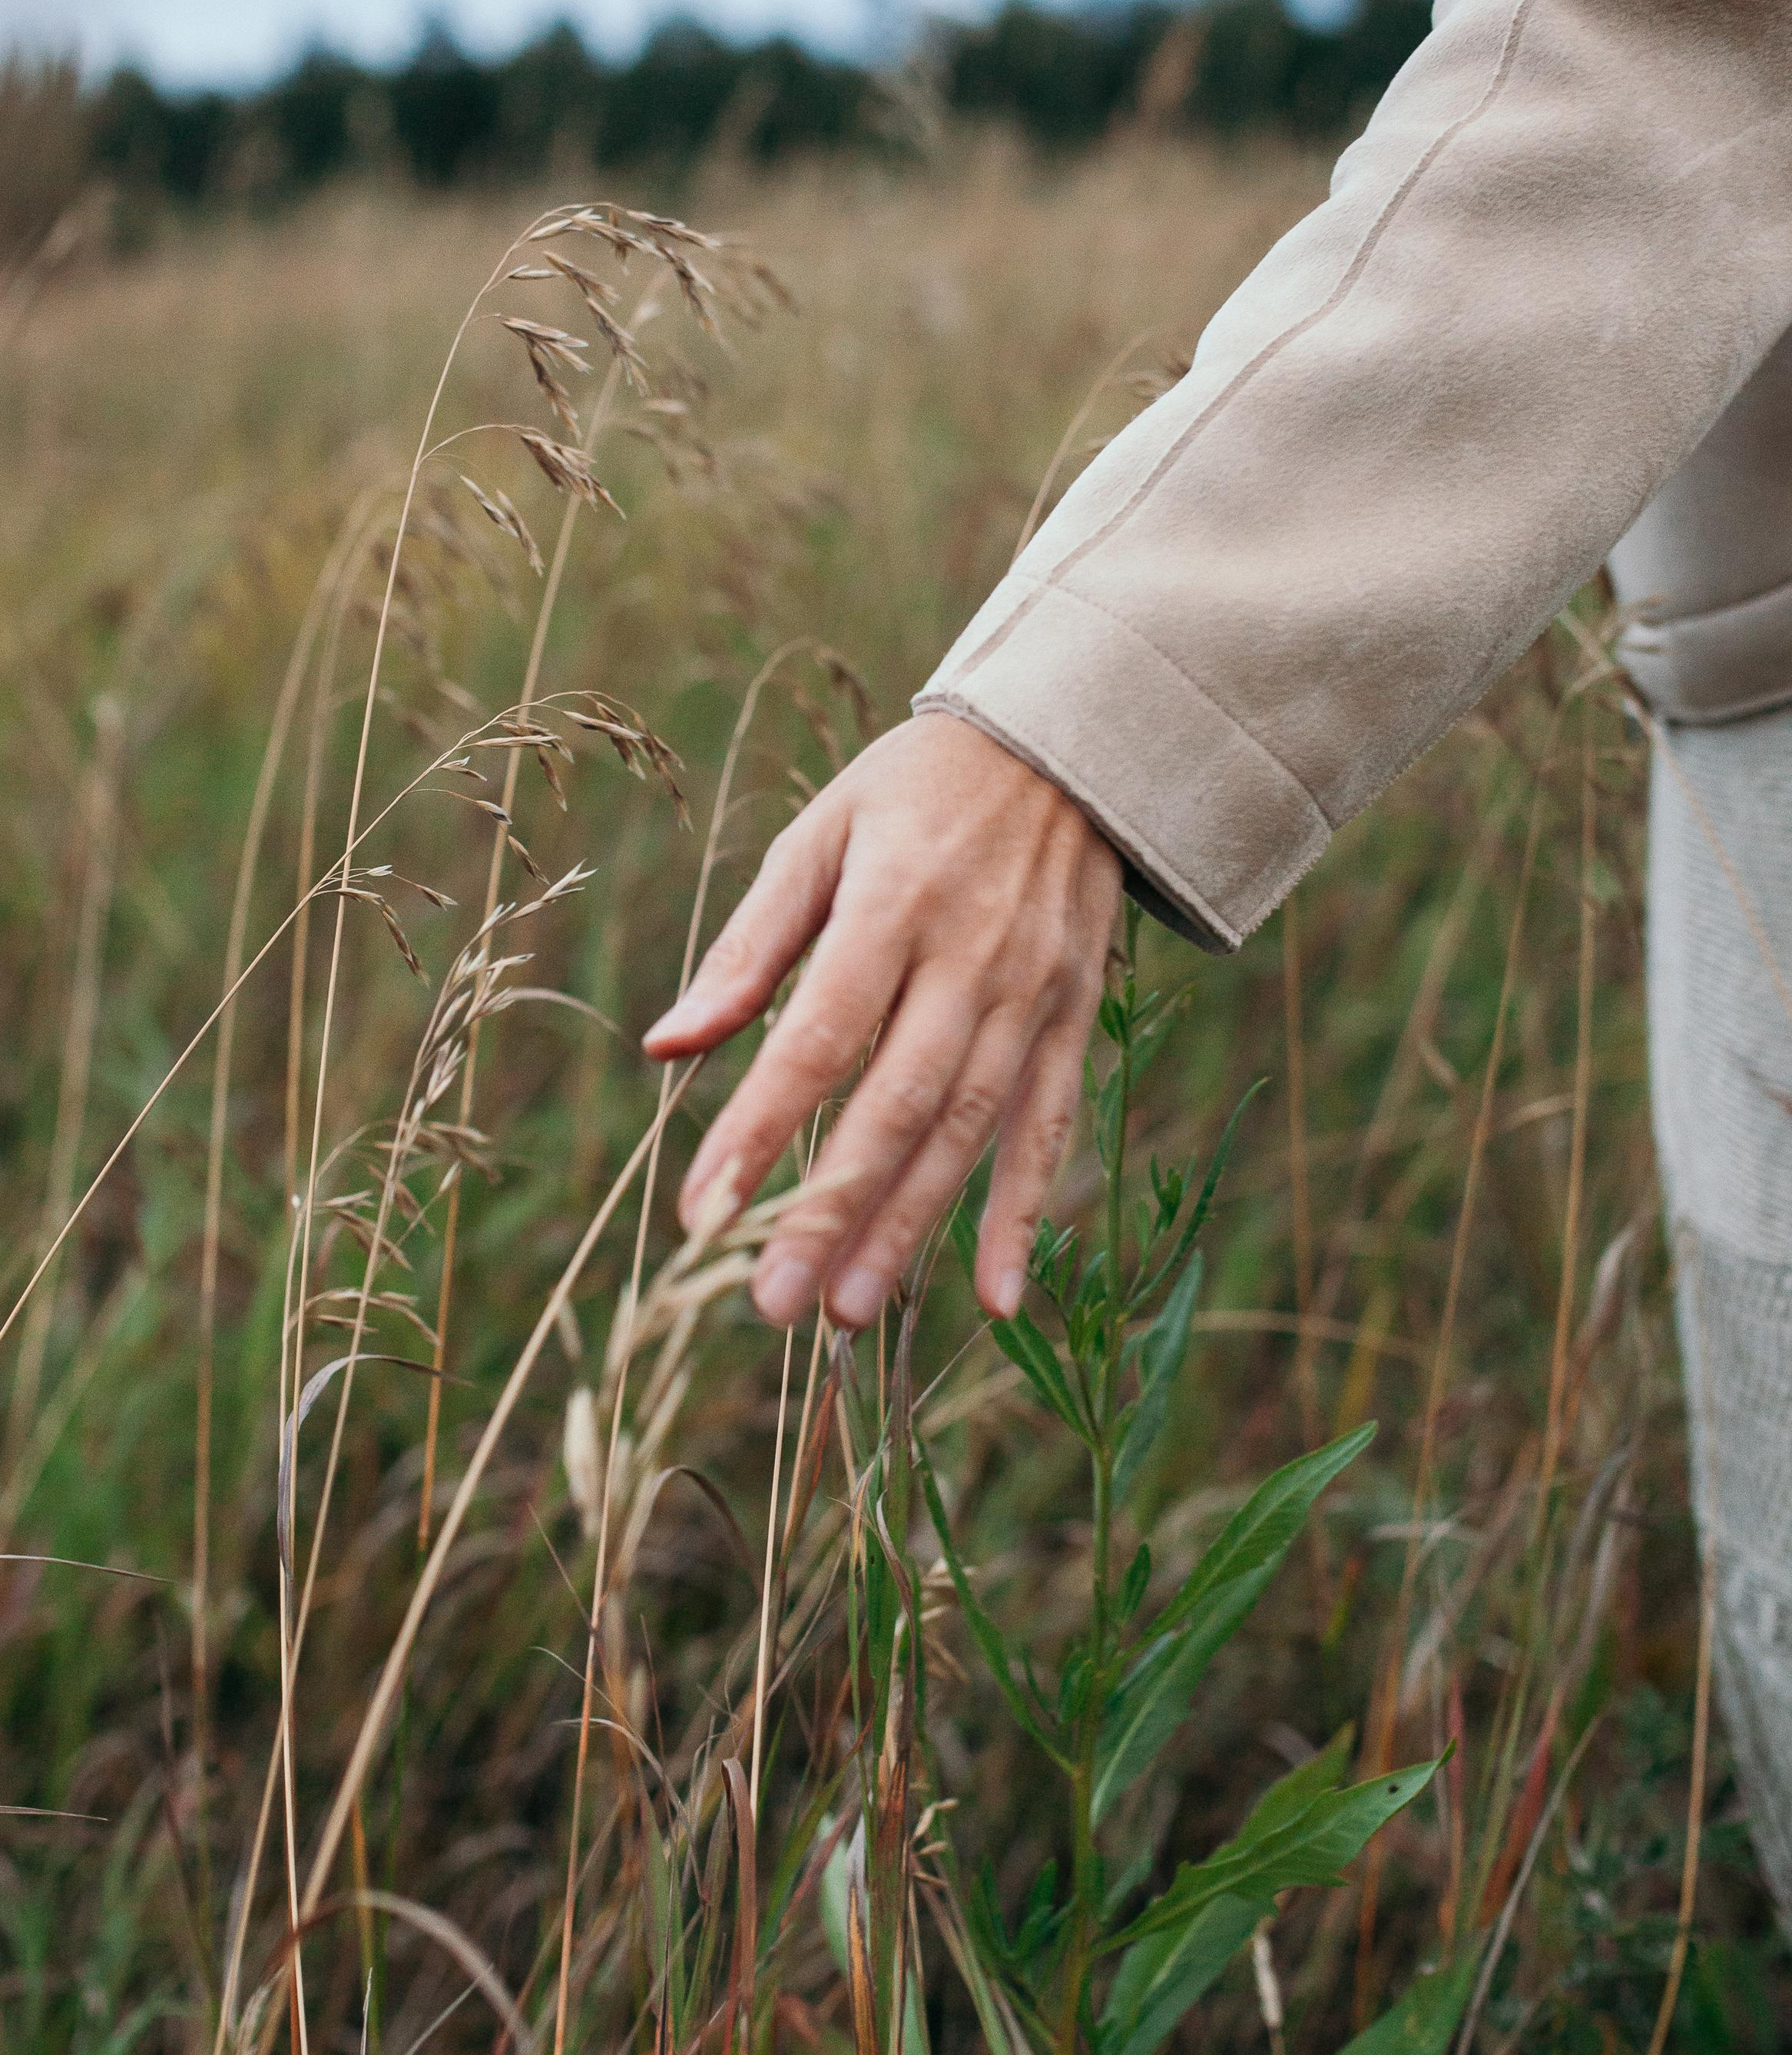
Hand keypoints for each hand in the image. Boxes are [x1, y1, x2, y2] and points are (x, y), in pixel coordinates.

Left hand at [642, 715, 1120, 1329]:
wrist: (1068, 741)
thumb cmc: (916, 788)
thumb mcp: (820, 834)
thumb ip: (749, 947)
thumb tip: (667, 1048)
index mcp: (894, 903)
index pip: (817, 1035)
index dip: (759, 1128)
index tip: (700, 1213)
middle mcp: (970, 957)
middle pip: (898, 1102)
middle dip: (833, 1209)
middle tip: (773, 1303)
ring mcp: (1032, 992)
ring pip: (970, 1129)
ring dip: (912, 1226)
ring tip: (848, 1313)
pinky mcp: (1074, 1014)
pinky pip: (1050, 1123)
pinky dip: (1026, 1212)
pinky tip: (995, 1296)